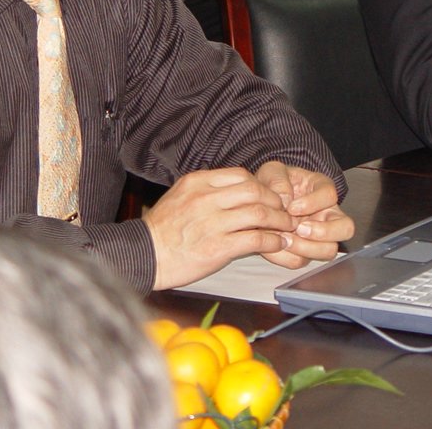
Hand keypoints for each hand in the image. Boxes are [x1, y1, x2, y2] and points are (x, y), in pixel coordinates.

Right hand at [142, 167, 296, 290]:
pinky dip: (272, 241)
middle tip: (284, 210)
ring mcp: (212, 223)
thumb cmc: (162, 230)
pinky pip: (255, 240)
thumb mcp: (180, 196)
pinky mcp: (217, 247)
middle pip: (255, 191)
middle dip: (276, 200)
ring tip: (288, 227)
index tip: (269, 195)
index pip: (241, 175)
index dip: (261, 185)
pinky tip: (278, 244)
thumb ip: (206, 189)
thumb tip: (235, 188)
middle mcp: (206, 198)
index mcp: (198, 182)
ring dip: (280, 221)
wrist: (143, 256)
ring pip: (260, 213)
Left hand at [254, 161, 353, 268]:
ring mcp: (319, 235)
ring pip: (329, 251)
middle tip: (299, 229)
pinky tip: (276, 246)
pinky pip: (304, 261)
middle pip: (345, 228)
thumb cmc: (273, 184)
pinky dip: (289, 257)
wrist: (262, 200)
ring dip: (307, 249)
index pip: (330, 196)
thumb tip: (285, 201)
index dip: (313, 203)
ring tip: (285, 239)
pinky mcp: (304, 250)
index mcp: (322, 189)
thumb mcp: (272, 172)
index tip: (291, 207)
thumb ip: (277, 180)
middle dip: (323, 232)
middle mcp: (328, 214)